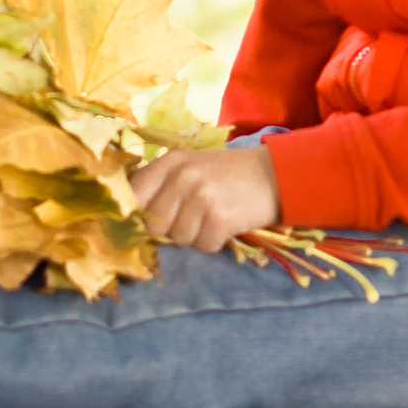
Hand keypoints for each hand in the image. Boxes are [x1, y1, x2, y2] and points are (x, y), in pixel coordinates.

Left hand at [135, 144, 280, 253]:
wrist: (276, 174)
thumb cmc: (227, 175)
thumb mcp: (190, 167)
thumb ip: (161, 186)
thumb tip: (131, 220)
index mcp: (170, 161)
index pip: (132, 196)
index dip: (137, 216)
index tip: (150, 222)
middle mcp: (182, 176)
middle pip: (154, 225)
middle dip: (171, 230)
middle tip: (194, 218)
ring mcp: (201, 196)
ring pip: (179, 239)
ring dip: (196, 236)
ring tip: (213, 218)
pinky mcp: (220, 218)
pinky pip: (204, 245)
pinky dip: (215, 242)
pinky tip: (226, 225)